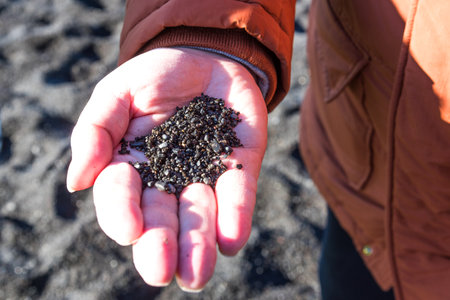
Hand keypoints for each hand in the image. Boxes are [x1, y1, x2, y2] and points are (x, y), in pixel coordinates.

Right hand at [67, 48, 267, 290]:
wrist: (205, 58)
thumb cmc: (155, 77)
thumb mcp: (117, 93)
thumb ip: (96, 131)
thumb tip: (77, 182)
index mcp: (131, 168)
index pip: (121, 198)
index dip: (122, 215)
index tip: (130, 229)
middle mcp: (167, 181)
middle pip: (161, 220)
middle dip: (160, 246)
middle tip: (162, 270)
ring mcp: (205, 176)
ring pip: (200, 216)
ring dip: (198, 244)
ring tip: (196, 273)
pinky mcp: (239, 166)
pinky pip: (238, 193)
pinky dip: (235, 215)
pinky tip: (230, 240)